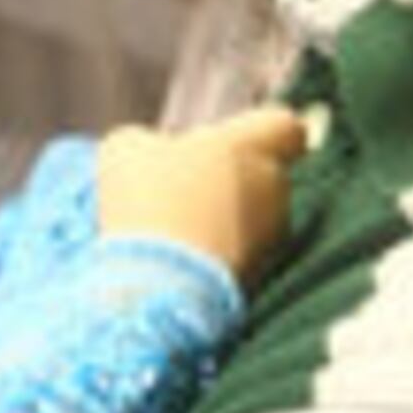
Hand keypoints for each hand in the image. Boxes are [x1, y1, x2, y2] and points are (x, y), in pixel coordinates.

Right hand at [95, 105, 306, 280]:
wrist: (162, 285)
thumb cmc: (149, 202)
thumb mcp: (126, 152)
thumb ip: (146, 141)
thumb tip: (150, 149)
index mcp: (249, 147)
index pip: (287, 127)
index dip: (264, 131)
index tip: (236, 140)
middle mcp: (272, 188)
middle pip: (265, 172)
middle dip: (234, 177)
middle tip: (188, 187)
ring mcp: (271, 235)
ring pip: (257, 215)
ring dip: (228, 218)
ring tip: (181, 230)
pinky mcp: (263, 275)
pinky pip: (247, 253)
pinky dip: (223, 252)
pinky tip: (185, 259)